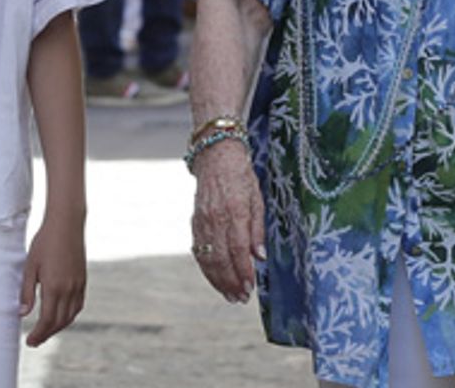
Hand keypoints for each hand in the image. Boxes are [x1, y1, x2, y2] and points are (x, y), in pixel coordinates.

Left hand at [20, 212, 85, 345]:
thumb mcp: (30, 266)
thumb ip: (26, 291)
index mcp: (54, 287)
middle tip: (35, 341)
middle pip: (59, 322)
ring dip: (58, 327)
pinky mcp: (83, 279)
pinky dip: (69, 316)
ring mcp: (78, 285)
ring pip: (70, 316)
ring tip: (46, 332)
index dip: (38, 334)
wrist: (66, 223)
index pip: (47, 320)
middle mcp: (69, 289)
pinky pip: (78, 305)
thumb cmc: (44, 242)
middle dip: (46, 334)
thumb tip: (22, 314)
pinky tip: (61, 316)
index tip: (29, 341)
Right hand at [190, 140, 263, 302]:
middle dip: (231, 282)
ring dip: (218, 280)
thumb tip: (259, 256)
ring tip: (229, 296)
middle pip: (221, 258)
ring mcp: (202, 221)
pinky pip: (199, 251)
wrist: (214, 154)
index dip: (243, 271)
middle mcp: (215, 218)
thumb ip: (257, 228)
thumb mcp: (256, 198)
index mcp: (233, 211)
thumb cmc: (241, 175)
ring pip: (207, 258)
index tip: (250, 288)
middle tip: (241, 299)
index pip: (238, 249)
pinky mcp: (195, 222)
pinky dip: (206, 268)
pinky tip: (215, 279)